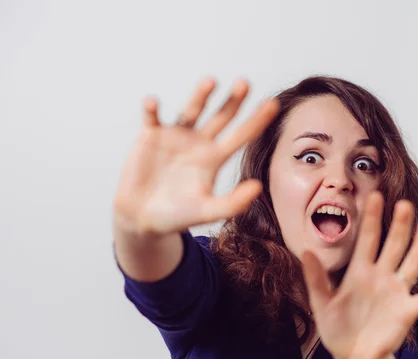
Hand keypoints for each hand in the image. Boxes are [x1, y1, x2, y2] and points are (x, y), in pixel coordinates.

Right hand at [113, 78, 278, 234]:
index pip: (241, 135)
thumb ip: (232, 203)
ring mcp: (175, 136)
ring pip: (191, 110)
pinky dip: (152, 109)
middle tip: (245, 84)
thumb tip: (258, 187)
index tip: (273, 104)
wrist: (143, 217)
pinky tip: (153, 103)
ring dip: (201, 96)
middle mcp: (198, 142)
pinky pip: (152, 117)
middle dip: (233, 100)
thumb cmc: (176, 215)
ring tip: (211, 82)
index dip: (257, 120)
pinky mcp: (150, 135)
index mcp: (214, 158)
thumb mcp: (206, 211)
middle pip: (221, 116)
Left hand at [300, 191, 417, 358]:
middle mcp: (380, 276)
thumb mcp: (321, 303)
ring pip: (411, 265)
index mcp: (359, 271)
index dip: (371, 218)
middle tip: (404, 204)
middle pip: (393, 246)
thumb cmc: (336, 327)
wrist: (352, 356)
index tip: (376, 195)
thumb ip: (316, 278)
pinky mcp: (406, 312)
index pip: (367, 239)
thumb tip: (306, 252)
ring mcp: (396, 292)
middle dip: (398, 225)